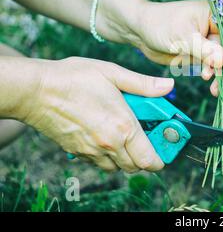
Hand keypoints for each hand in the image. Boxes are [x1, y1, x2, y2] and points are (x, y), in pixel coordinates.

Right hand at [22, 57, 173, 172]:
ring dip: (127, 157)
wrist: (35, 91)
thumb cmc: (74, 79)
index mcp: (123, 127)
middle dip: (146, 156)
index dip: (162, 158)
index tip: (165, 147)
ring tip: (127, 135)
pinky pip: (100, 163)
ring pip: (117, 167)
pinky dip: (108, 156)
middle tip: (147, 137)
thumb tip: (168, 85)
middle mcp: (109, 144)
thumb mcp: (113, 74)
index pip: (150, 160)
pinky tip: (107, 135)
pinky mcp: (78, 152)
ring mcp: (92, 151)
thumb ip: (144, 84)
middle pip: (136, 167)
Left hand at [124, 0, 222, 95]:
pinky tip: (208, 83)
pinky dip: (218, 77)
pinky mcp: (207, 55)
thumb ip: (204, 49)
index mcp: (218, 13)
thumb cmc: (160, 24)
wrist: (142, 31)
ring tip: (214, 87)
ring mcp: (215, 41)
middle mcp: (221, 26)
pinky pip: (220, 67)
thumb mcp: (182, 36)